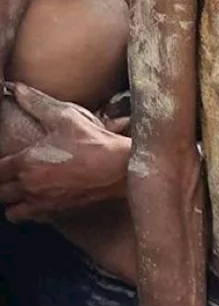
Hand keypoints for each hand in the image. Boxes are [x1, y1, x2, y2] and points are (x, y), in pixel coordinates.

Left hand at [0, 83, 130, 221]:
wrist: (120, 168)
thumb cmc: (94, 142)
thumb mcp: (65, 117)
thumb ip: (37, 104)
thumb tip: (18, 89)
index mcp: (26, 162)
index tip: (4, 161)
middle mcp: (30, 185)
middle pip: (0, 192)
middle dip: (3, 182)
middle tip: (11, 173)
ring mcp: (43, 201)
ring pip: (11, 211)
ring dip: (12, 200)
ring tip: (20, 189)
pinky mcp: (57, 210)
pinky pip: (31, 217)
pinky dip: (29, 211)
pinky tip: (38, 199)